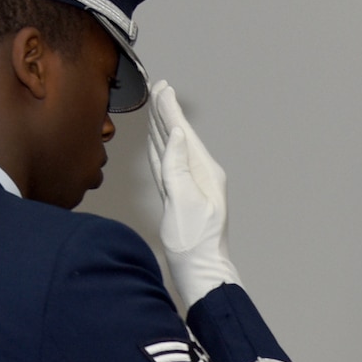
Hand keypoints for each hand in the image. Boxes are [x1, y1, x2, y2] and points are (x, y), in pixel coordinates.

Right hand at [146, 78, 240, 305]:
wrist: (201, 273)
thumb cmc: (194, 244)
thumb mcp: (184, 202)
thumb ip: (177, 167)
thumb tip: (175, 135)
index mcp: (204, 173)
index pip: (183, 133)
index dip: (171, 110)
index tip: (163, 88)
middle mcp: (200, 176)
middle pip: (179, 135)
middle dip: (168, 112)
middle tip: (160, 88)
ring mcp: (191, 187)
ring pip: (173, 148)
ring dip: (164, 128)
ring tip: (158, 108)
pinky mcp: (181, 199)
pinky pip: (169, 166)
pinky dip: (162, 151)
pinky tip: (159, 144)